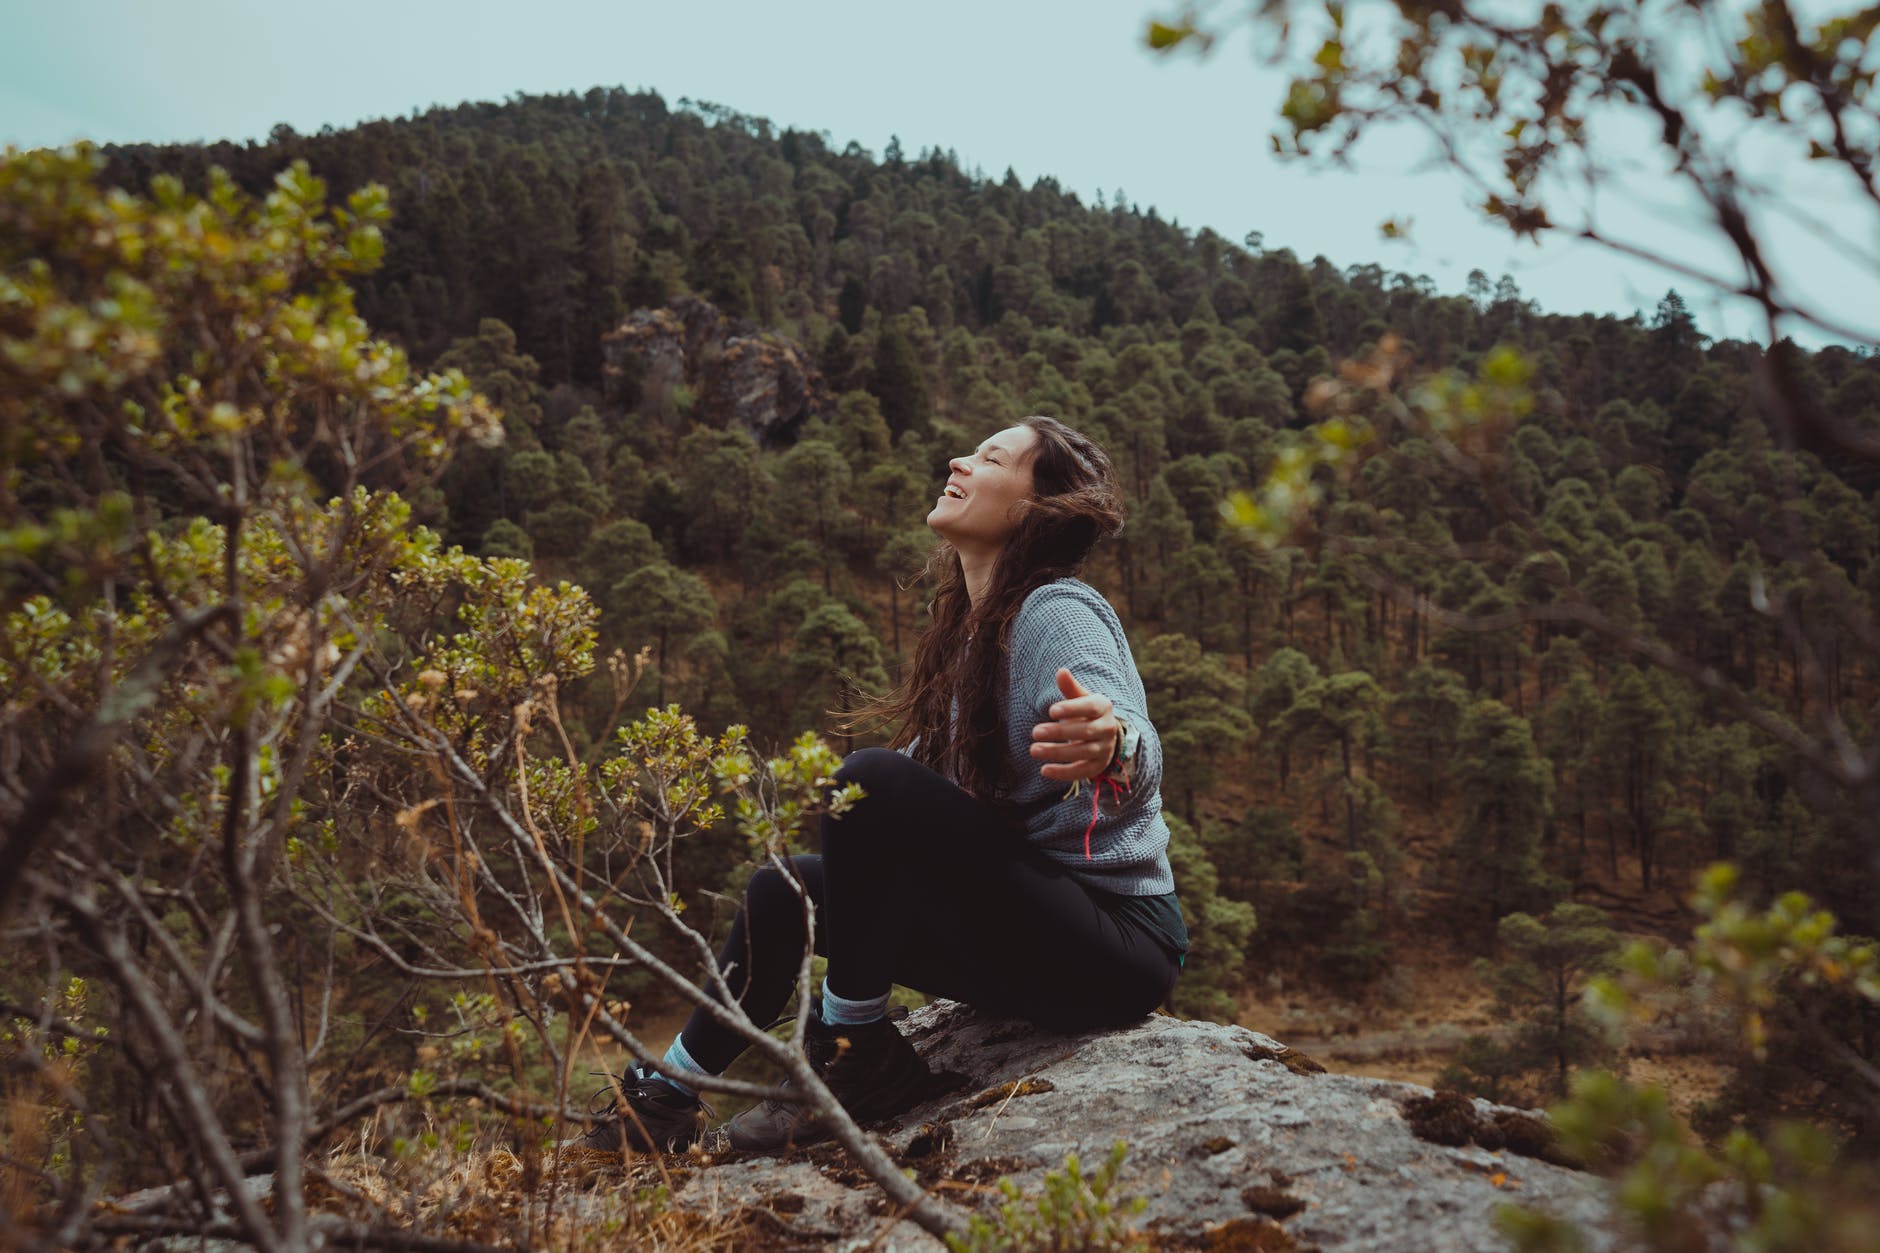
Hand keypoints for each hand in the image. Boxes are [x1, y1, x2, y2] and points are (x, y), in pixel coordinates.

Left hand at [1029, 668, 1119, 782]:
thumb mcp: (1080, 698)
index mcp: (1103, 707)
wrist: (1104, 735)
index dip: (1071, 709)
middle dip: (1059, 732)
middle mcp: (1107, 729)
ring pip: (1082, 753)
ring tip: (1033, 750)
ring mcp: (1104, 749)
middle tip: (1035, 732)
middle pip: (1085, 731)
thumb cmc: (1086, 713)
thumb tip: (1061, 671)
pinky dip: (1063, 773)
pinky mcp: (1097, 767)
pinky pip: (1081, 772)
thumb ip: (1070, 688)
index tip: (1050, 711)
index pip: (1091, 707)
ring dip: (1057, 752)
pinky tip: (1044, 770)